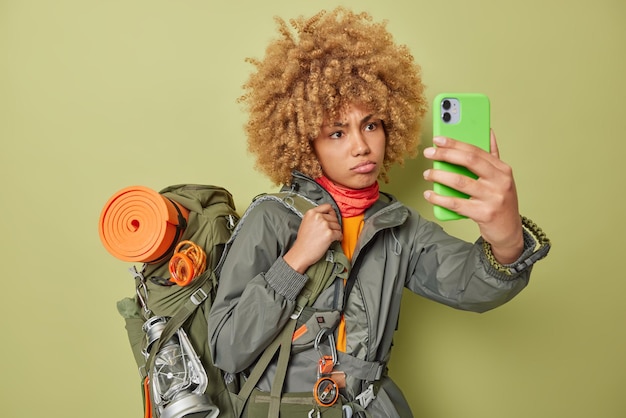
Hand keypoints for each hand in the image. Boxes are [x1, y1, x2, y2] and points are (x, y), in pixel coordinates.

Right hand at [283, 203, 342, 273]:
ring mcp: (324, 225)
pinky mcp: (329, 234)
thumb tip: (328, 217)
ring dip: (337, 231)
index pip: (327, 206)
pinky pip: (339, 234)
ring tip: (332, 236)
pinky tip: (335, 239)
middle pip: (334, 217)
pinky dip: (339, 237)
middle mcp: (318, 217)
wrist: (301, 253)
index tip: (332, 217)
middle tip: (331, 230)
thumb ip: (315, 217)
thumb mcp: (306, 223)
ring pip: (338, 226)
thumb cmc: (303, 241)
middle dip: (334, 224)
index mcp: (311, 213)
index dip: (332, 213)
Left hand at [422, 130, 522, 263]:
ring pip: (460, 182)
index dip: (455, 143)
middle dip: (446, 155)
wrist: (509, 231)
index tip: (439, 139)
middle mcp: (500, 182)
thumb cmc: (500, 201)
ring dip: (439, 176)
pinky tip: (430, 194)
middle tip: (429, 153)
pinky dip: (440, 198)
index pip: (476, 151)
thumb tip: (488, 131)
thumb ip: (493, 155)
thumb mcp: (501, 178)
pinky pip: (456, 204)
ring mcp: (492, 198)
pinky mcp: (483, 214)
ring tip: (428, 174)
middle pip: (469, 162)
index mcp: (502, 169)